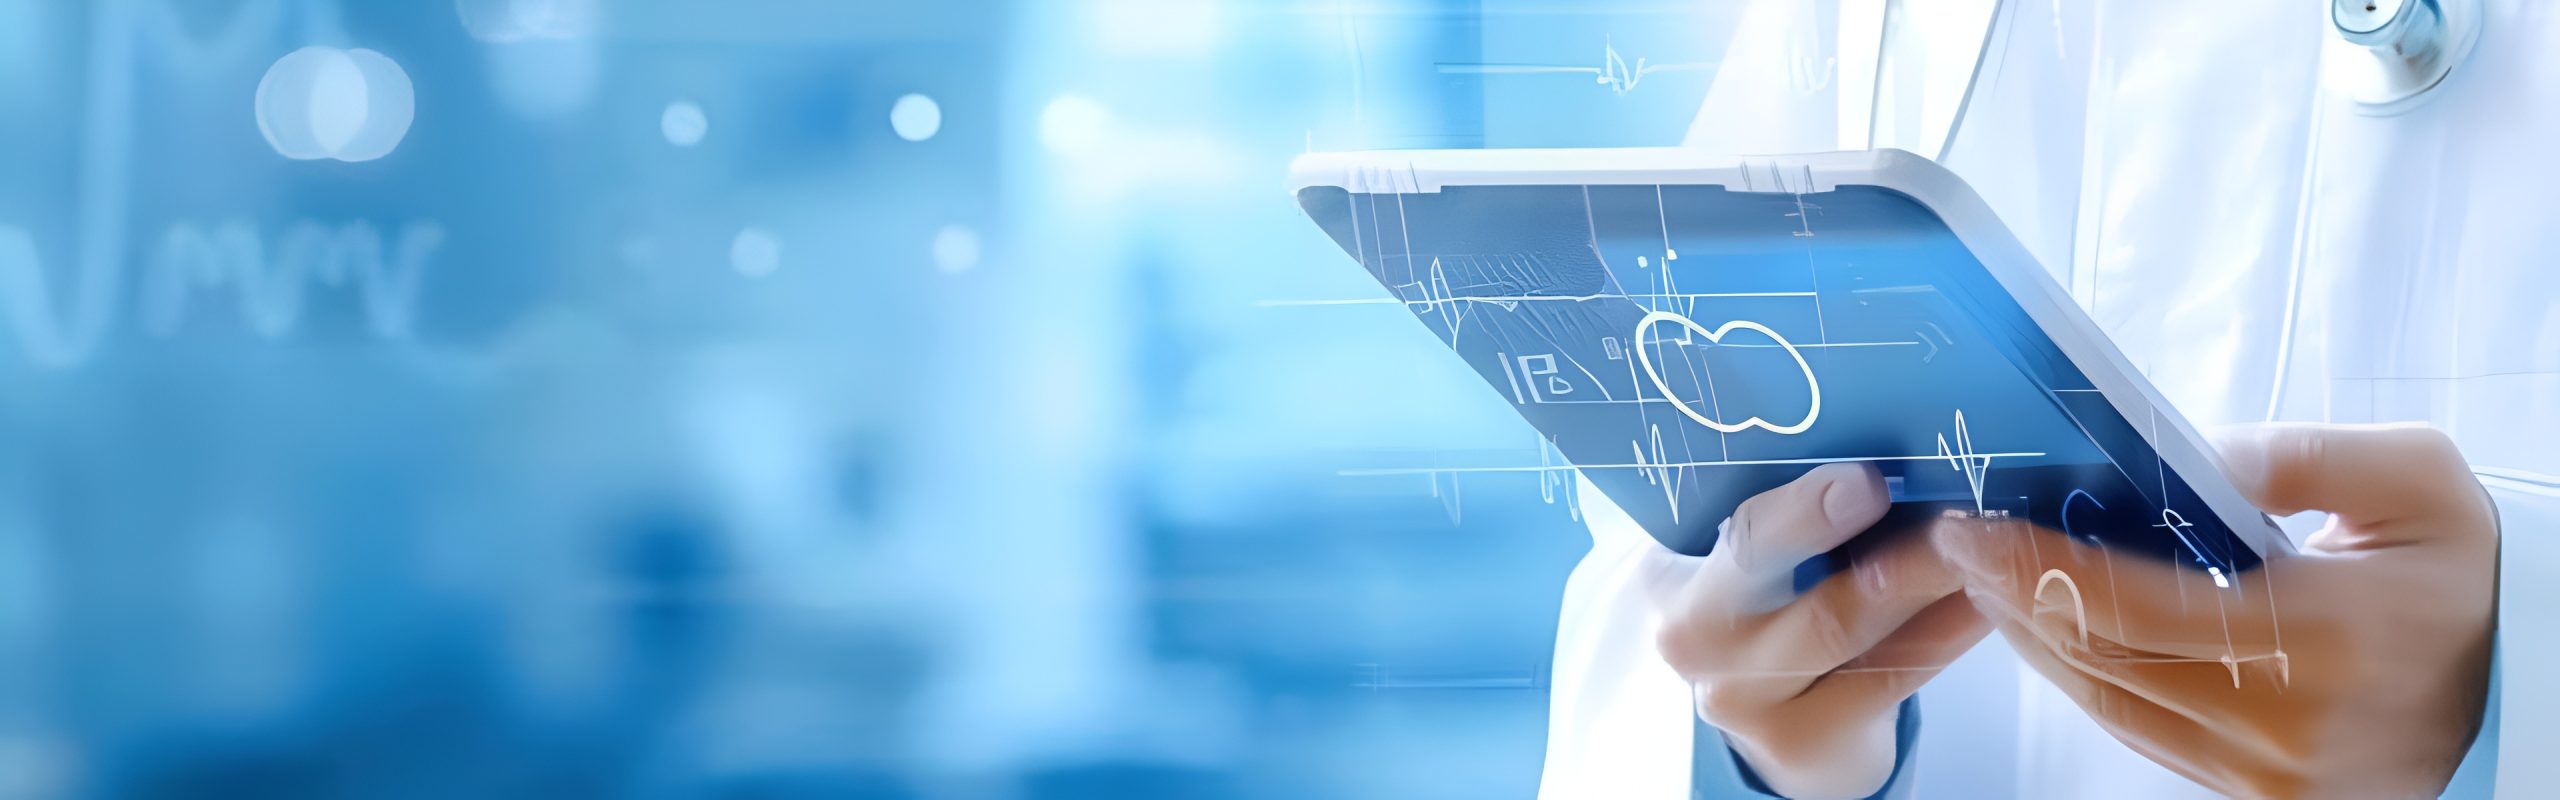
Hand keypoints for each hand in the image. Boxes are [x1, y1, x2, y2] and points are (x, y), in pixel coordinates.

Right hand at [1645, 463, 1992, 798]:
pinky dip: (1942, 633)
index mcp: (1667, 574)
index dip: (1806, 511)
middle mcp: (1689, 641)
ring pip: (1847, 633)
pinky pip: (1886, 677)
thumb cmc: (1760, 598)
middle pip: (1796, 593)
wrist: (1758, 704)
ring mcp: (1739, 700)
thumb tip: (1883, 453)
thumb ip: (1788, 509)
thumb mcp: (1747, 551)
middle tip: (1953, 524)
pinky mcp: (1795, 741)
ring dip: (1927, 585)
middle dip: (1885, 554)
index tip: (1870, 483)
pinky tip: (1982, 601)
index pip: (1741, 535)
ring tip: (1985, 550)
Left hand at [1935, 423, 2497, 797]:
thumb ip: (2304, 456)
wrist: (2528, 688)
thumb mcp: (2418, 482)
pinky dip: (2089, 682)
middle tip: (1956, 542)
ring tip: (1988, 581)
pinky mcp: (2262, 798)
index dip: (2035, 564)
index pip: (2130, 604)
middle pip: (2100, 659)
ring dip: (2036, 643)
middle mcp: (2283, 720)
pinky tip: (2056, 633)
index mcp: (2317, 634)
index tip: (1973, 525)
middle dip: (2013, 596)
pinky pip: (2146, 737)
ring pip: (2109, 706)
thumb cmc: (2470, 577)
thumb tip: (2199, 457)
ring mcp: (2269, 772)